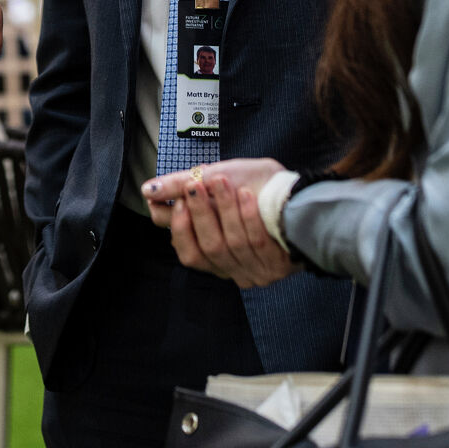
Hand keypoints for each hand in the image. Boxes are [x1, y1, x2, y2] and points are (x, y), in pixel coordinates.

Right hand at [141, 159, 294, 288]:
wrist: (300, 193)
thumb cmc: (258, 186)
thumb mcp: (218, 179)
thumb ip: (183, 187)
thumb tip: (148, 191)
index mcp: (216, 254)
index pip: (189, 253)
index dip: (180, 229)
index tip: (179, 200)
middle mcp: (234, 267)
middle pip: (209, 247)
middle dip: (201, 213)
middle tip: (196, 184)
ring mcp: (256, 268)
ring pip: (232, 243)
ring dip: (224, 209)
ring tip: (221, 181)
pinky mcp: (278, 264)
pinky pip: (257, 242)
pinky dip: (249, 217)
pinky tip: (247, 196)